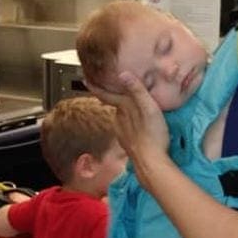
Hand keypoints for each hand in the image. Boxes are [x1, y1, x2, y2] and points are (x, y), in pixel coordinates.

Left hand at [87, 71, 169, 189]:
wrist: (151, 163)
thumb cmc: (152, 135)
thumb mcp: (149, 108)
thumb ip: (137, 90)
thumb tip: (122, 74)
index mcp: (123, 109)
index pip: (106, 95)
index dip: (96, 87)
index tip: (85, 80)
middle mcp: (118, 121)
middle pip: (114, 106)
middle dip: (115, 98)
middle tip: (118, 90)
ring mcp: (122, 133)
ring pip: (120, 118)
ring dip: (124, 112)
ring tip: (133, 108)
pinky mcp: (128, 143)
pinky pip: (126, 129)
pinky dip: (130, 125)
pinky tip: (138, 126)